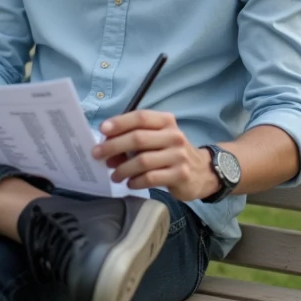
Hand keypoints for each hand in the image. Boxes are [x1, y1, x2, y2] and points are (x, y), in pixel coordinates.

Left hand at [92, 110, 217, 201]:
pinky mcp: (180, 175)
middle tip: (98, 155)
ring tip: (114, 175)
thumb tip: (106, 146)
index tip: (102, 130)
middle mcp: (174, 135)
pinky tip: (130, 183)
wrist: (202, 171)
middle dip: (113, 147)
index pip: (140, 117)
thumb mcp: (157, 139)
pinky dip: (135, 181)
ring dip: (122, 169)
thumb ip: (135, 138)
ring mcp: (178, 156)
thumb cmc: (171, 152)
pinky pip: (151, 178)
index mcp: (166, 121)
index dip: (120, 122)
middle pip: (138, 138)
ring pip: (142, 161)